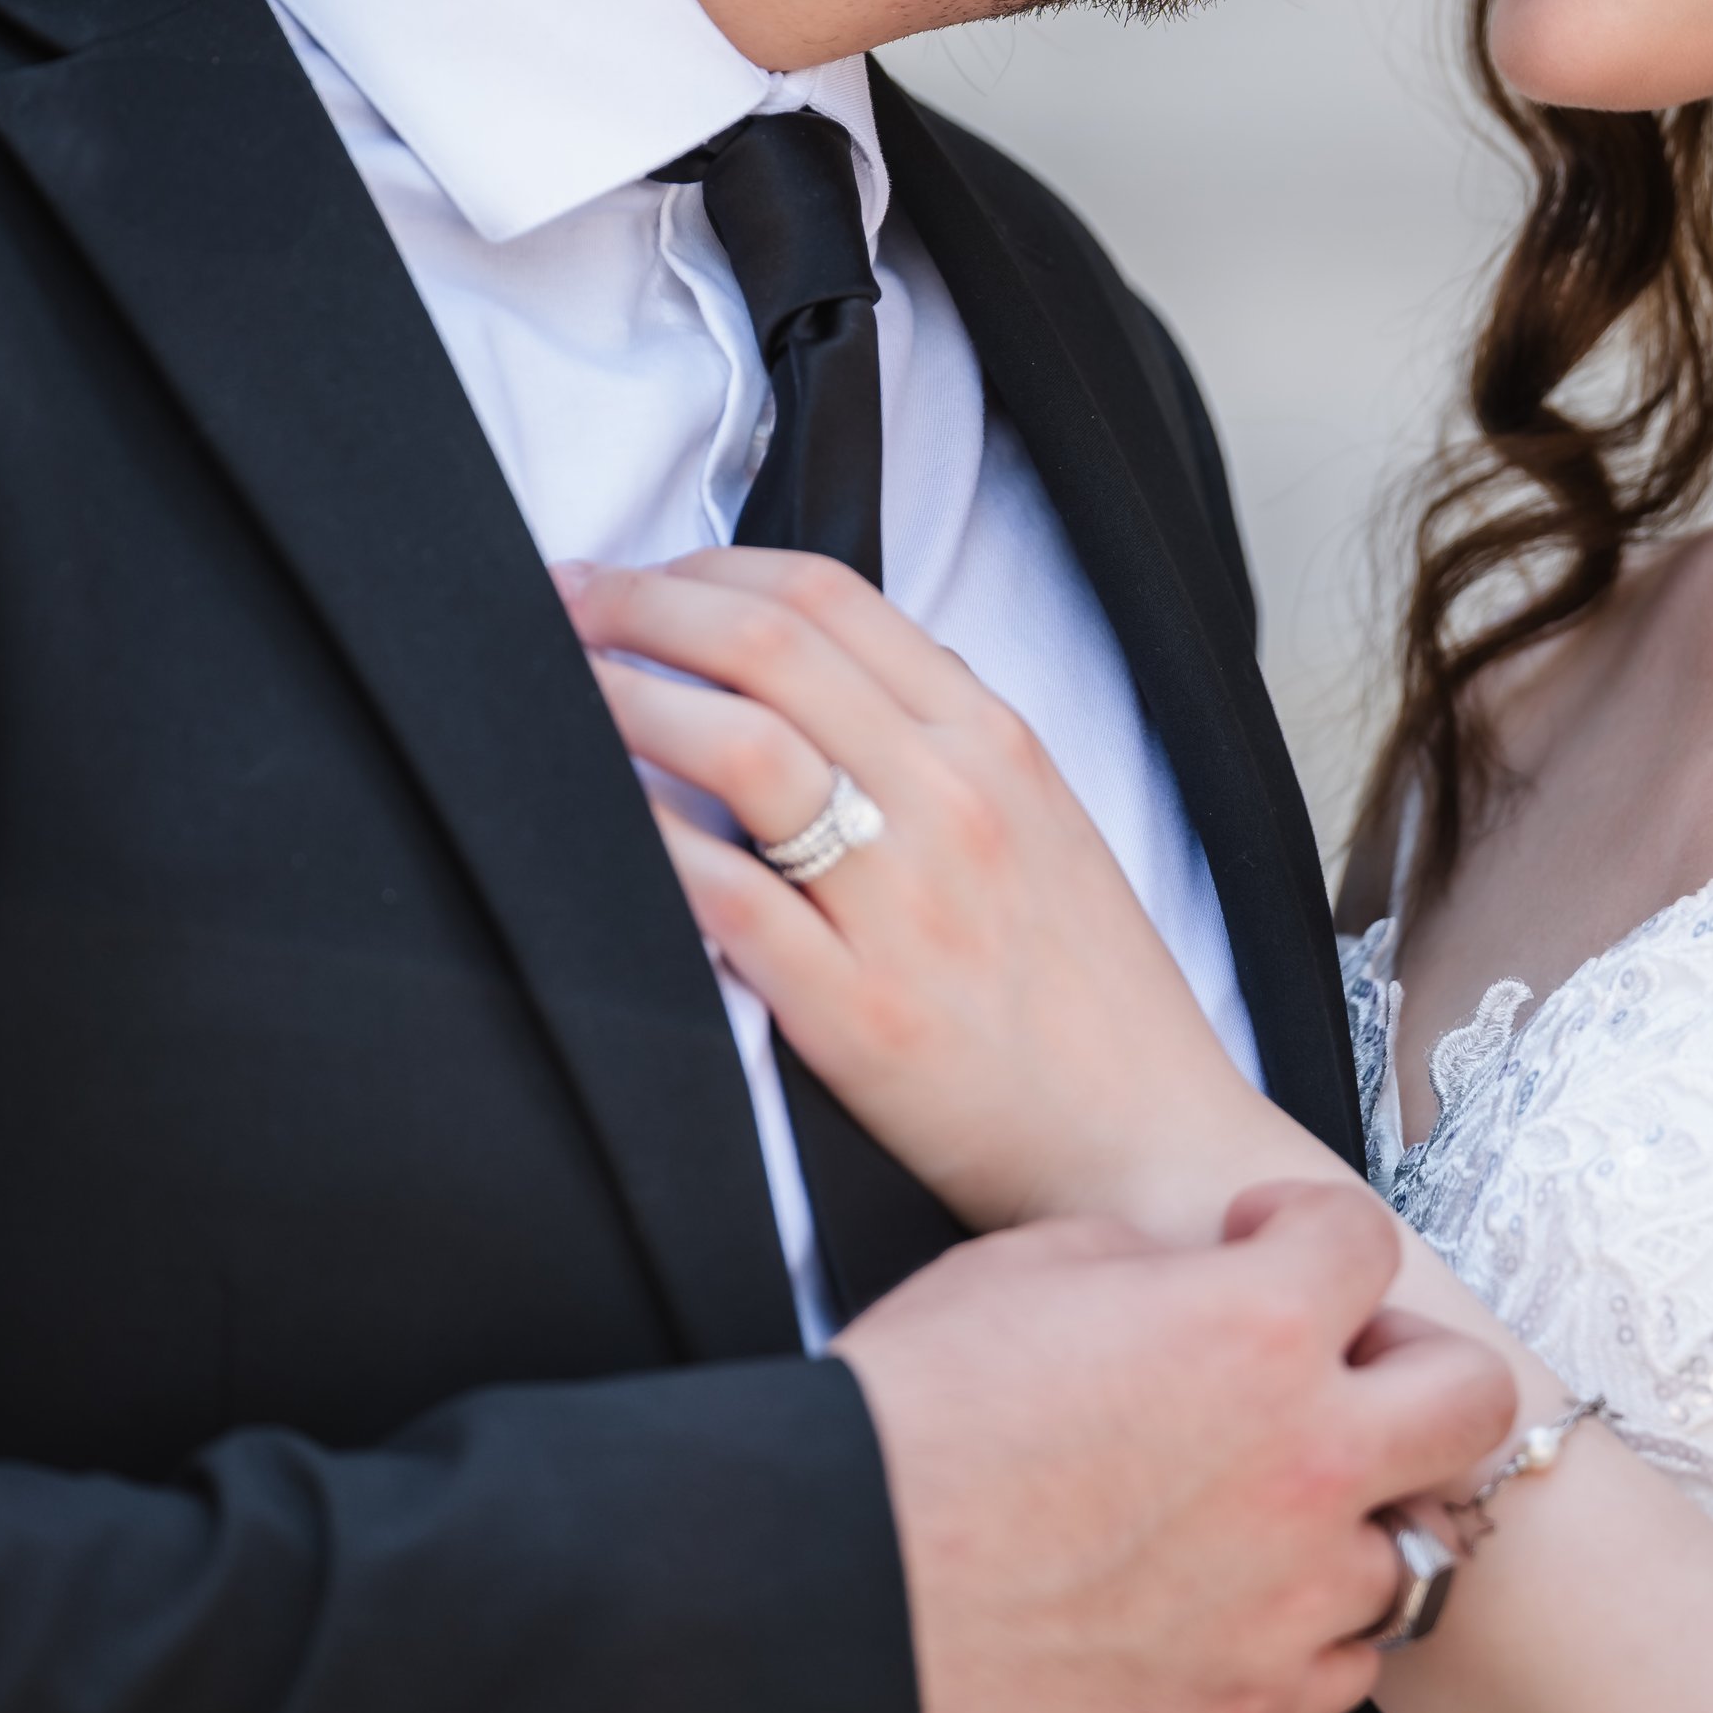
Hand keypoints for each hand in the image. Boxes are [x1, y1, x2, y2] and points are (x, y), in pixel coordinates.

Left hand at [560, 550, 1265, 1234]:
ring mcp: (906, 904)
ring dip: (624, 699)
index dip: (706, 567)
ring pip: (738, 749)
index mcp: (996, 744)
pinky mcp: (858, 1012)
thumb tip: (825, 673)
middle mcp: (955, 800)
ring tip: (561, 693)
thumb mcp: (1049, 823)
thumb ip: (946, 742)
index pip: (830, 598)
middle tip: (565, 608)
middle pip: (767, 646)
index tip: (638, 576)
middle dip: (638, 607)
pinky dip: (645, 840)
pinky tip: (600, 818)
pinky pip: (723, 898)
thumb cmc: (1091, 995)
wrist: (1151, 1145)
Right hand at [834, 1180, 1518, 1712]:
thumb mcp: (1036, 1261)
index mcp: (1257, 1324)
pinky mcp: (1250, 1697)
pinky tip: (1244, 1589)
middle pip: (1473, 1397)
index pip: (1369, 1238)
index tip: (1264, 1243)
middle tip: (1330, 1368)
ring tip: (1270, 1495)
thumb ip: (1165, 1258)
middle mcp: (1305, 1456)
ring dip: (1355, 1507)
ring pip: (1416, 1543)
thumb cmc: (916, 1409)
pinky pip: (1351, 1660)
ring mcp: (1290, 1591)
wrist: (844, 1570)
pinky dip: (1312, 1623)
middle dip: (1408, 1364)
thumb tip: (1205, 1274)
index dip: (1307, 1228)